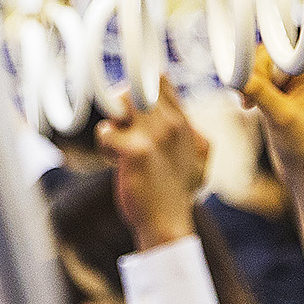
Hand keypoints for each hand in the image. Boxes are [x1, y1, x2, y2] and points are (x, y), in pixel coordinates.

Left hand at [97, 80, 207, 249]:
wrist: (168, 222)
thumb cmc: (178, 193)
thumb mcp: (199, 160)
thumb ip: (194, 136)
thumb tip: (189, 123)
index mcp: (184, 123)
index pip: (161, 82)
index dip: (141, 90)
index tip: (134, 112)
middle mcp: (172, 124)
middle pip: (137, 86)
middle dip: (123, 105)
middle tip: (122, 127)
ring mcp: (155, 136)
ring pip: (122, 100)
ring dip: (113, 119)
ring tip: (117, 139)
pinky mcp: (135, 151)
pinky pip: (106, 131)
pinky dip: (104, 143)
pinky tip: (112, 159)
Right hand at [239, 48, 303, 196]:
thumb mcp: (280, 117)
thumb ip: (260, 91)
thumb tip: (237, 72)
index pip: (278, 52)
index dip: (258, 63)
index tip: (244, 76)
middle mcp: (302, 76)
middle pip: (265, 58)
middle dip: (252, 75)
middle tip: (246, 100)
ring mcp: (290, 87)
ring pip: (259, 71)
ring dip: (249, 84)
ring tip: (247, 106)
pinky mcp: (279, 98)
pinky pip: (257, 83)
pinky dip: (249, 92)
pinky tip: (247, 106)